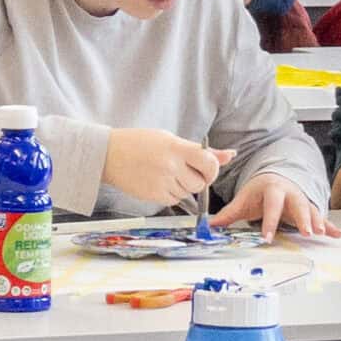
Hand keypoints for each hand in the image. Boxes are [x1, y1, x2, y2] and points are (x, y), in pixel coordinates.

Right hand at [102, 129, 229, 209]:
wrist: (109, 154)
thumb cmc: (141, 143)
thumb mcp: (170, 139)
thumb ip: (201, 150)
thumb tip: (230, 154)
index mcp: (176, 147)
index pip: (210, 162)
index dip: (213, 168)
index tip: (207, 167)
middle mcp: (171, 166)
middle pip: (201, 183)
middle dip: (197, 179)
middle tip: (182, 169)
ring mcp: (162, 183)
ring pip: (189, 193)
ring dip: (184, 186)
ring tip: (167, 173)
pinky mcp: (154, 196)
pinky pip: (175, 200)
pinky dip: (173, 194)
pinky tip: (159, 182)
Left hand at [213, 173, 340, 240]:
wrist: (276, 176)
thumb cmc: (260, 191)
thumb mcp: (244, 200)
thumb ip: (229, 214)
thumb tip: (210, 226)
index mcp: (273, 190)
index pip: (271, 206)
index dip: (270, 221)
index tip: (267, 237)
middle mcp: (291, 193)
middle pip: (298, 205)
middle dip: (303, 218)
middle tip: (307, 233)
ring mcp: (302, 200)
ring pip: (312, 211)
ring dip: (318, 222)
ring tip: (323, 233)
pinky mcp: (310, 209)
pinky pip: (321, 217)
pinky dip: (330, 226)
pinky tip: (338, 235)